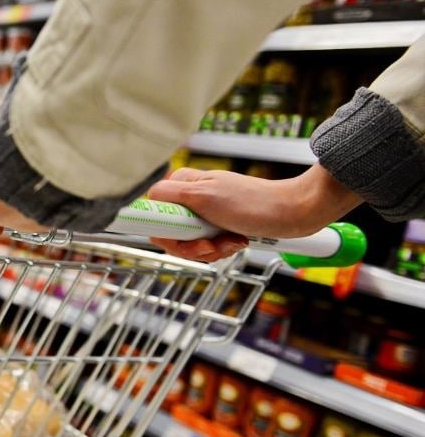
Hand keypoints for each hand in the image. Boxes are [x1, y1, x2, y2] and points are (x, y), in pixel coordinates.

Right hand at [146, 164, 360, 261]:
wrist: (293, 213)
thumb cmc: (254, 203)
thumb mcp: (205, 196)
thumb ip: (170, 196)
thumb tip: (143, 199)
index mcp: (181, 186)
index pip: (152, 214)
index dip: (164, 232)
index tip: (180, 239)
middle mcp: (189, 199)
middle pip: (170, 234)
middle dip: (191, 246)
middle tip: (210, 244)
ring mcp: (204, 215)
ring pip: (189, 244)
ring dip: (210, 249)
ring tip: (231, 241)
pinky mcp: (219, 227)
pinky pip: (207, 247)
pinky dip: (222, 249)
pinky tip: (237, 242)